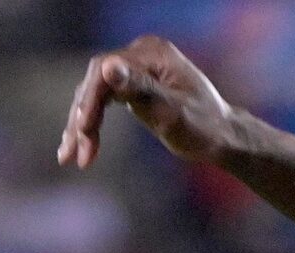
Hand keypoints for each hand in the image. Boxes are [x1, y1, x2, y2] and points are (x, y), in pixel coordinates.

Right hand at [58, 36, 240, 170]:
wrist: (224, 137)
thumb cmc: (206, 129)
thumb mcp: (174, 113)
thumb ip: (141, 90)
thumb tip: (109, 67)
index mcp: (152, 53)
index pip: (106, 71)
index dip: (91, 100)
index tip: (83, 130)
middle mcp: (141, 54)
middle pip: (96, 83)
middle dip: (84, 120)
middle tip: (73, 154)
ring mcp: (136, 68)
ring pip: (96, 94)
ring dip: (81, 126)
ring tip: (70, 157)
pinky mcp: (133, 84)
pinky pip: (104, 101)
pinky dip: (92, 123)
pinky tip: (80, 146)